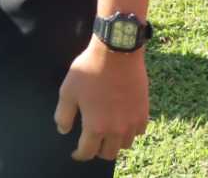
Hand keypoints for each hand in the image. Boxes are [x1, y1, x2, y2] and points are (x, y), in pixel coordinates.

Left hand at [54, 39, 149, 161]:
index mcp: (96, 126)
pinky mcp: (144, 111)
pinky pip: (139, 131)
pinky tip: (124, 123)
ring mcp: (133, 121)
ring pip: (126, 144)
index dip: (80, 154)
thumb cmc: (89, 70)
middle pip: (109, 153)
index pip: (88, 151)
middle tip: (92, 145)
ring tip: (108, 135)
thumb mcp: (67, 91)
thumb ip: (64, 114)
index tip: (76, 153)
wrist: (116, 52)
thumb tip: (63, 130)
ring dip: (116, 143)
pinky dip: (131, 132)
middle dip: (98, 152)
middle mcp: (117, 129)